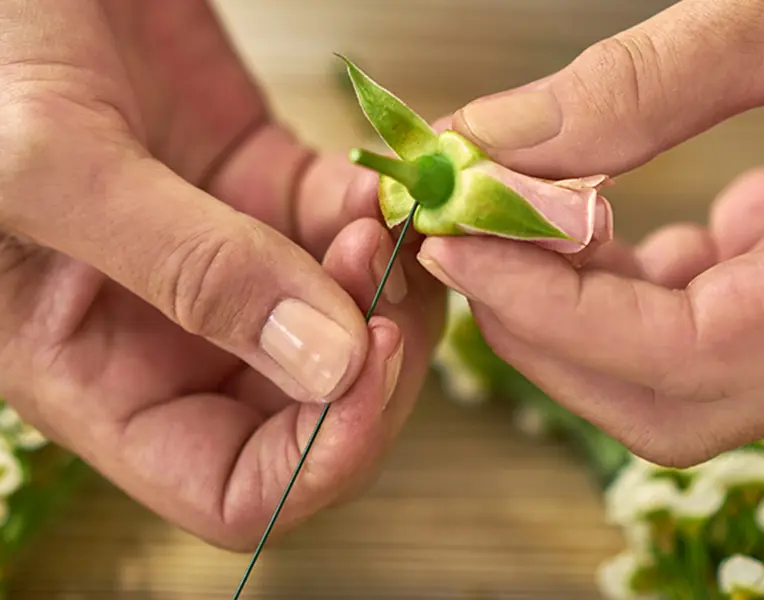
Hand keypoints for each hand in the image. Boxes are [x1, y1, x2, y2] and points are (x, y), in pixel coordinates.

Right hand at [0, 0, 443, 549]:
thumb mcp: (53, 167)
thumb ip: (189, 272)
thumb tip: (328, 365)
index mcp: (96, 371)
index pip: (229, 485)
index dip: (315, 456)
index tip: (367, 368)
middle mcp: (168, 332)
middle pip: (311, 412)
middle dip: (374, 366)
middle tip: (394, 290)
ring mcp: (227, 260)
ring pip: (347, 324)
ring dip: (389, 289)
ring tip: (387, 223)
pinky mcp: (264, 189)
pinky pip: (348, 232)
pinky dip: (380, 219)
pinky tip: (381, 187)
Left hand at [417, 0, 763, 466]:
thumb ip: (650, 83)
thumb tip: (498, 138)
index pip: (687, 353)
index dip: (557, 314)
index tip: (463, 248)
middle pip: (667, 403)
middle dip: (549, 337)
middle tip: (473, 248)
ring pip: (670, 375)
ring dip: (573, 313)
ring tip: (519, 222)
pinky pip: (691, 323)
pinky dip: (617, 285)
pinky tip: (593, 220)